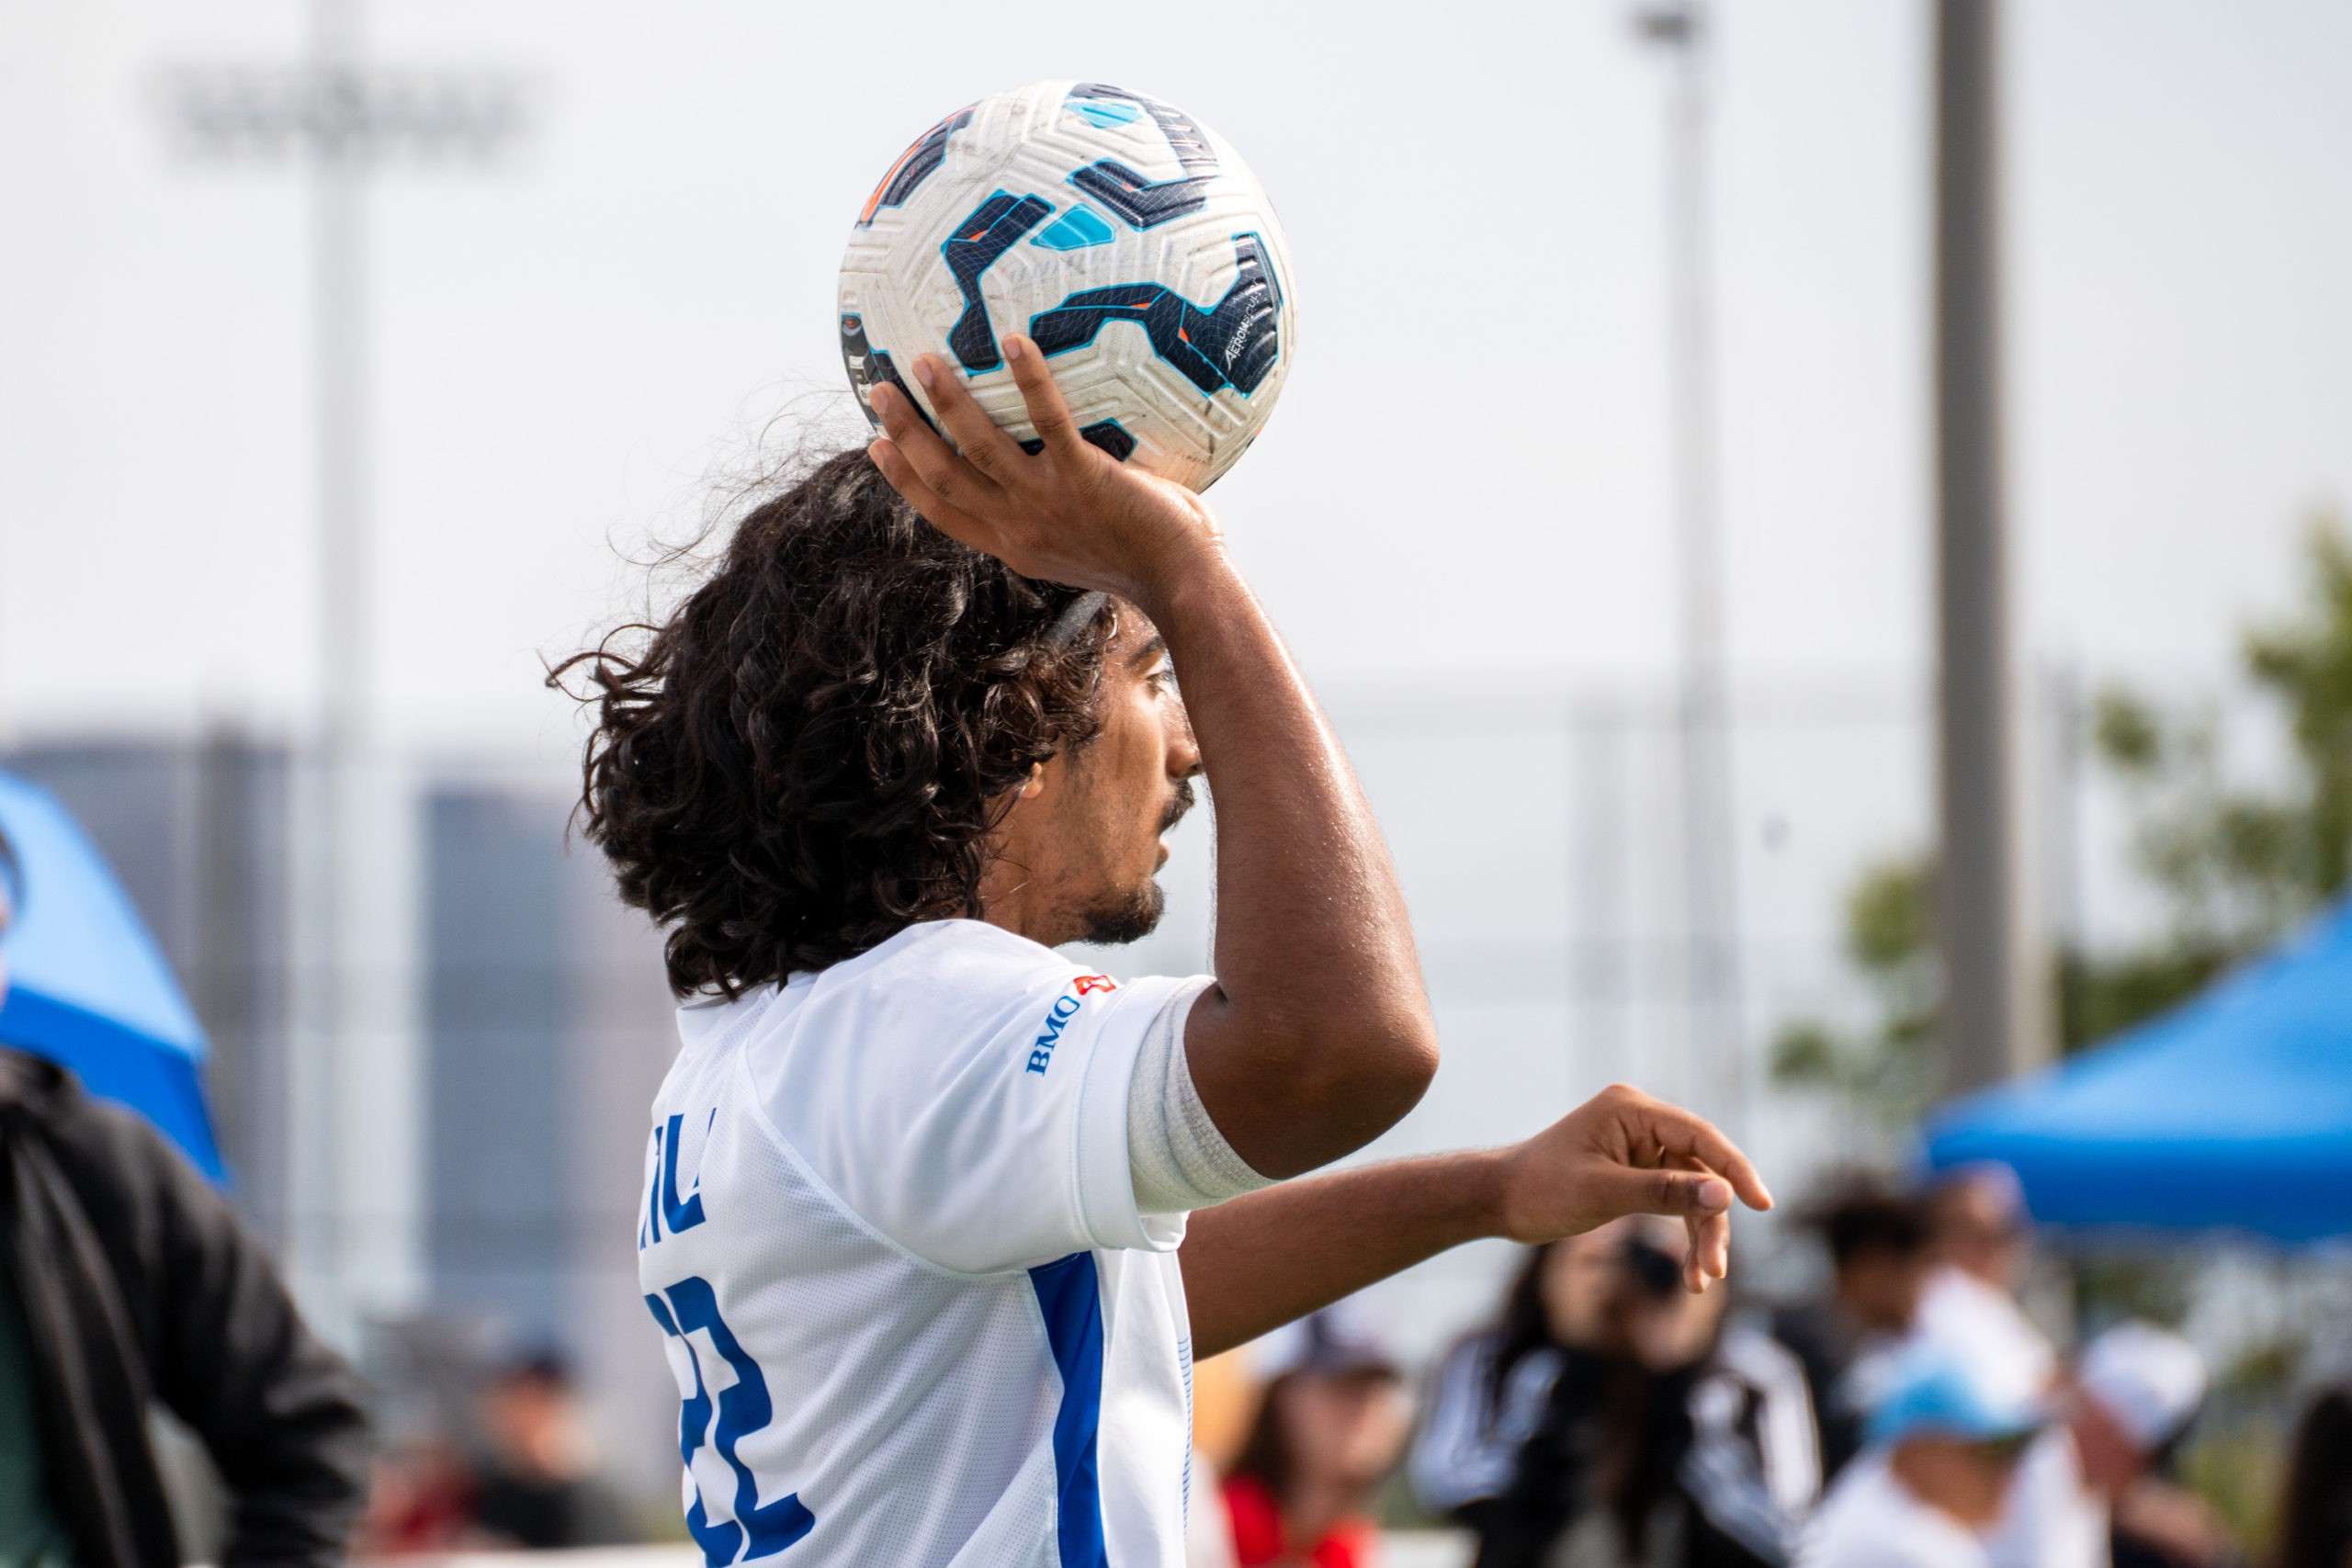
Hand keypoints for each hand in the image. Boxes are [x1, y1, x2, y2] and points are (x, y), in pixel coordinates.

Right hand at [866, 339, 1222, 608]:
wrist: (1183, 582)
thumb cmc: (1148, 561)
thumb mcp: (1083, 548)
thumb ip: (1059, 516)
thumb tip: (1058, 471)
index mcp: (1015, 546)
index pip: (943, 511)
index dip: (903, 479)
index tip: (875, 445)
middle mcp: (1020, 528)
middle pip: (944, 477)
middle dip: (906, 433)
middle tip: (879, 390)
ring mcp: (1047, 503)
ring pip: (978, 448)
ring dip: (946, 403)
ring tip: (923, 360)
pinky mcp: (1083, 478)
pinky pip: (1048, 420)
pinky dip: (1028, 381)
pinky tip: (1013, 342)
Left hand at [1494, 1084, 1771, 1292]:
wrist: (1498, 1200)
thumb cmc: (1541, 1190)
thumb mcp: (1604, 1194)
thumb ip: (1664, 1193)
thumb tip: (1723, 1195)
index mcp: (1632, 1110)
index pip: (1700, 1136)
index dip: (1735, 1169)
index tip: (1763, 1204)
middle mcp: (1640, 1121)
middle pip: (1700, 1169)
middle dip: (1710, 1221)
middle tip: (1713, 1271)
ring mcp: (1639, 1145)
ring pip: (1692, 1190)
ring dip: (1700, 1235)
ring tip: (1701, 1281)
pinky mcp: (1635, 1170)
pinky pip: (1674, 1199)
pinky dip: (1683, 1233)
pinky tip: (1692, 1272)